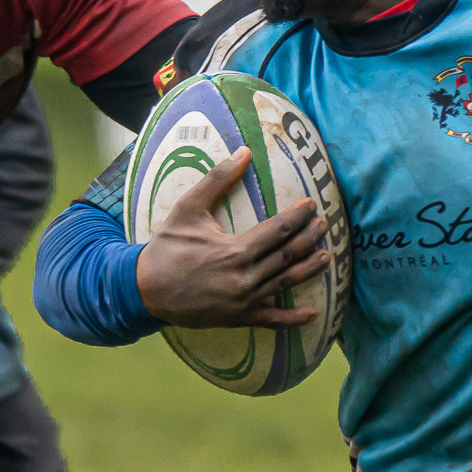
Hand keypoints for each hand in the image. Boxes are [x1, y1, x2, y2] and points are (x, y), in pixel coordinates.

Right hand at [135, 148, 330, 328]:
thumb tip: (243, 152)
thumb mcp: (188, 208)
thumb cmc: (166, 247)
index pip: (278, 229)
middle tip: (324, 224)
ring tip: (326, 256)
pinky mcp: (238, 317)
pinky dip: (293, 318)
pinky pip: (272, 320)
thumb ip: (216, 180)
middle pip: (288, 254)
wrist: (145, 289)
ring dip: (309, 269)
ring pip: (286, 282)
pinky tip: (313, 313)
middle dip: (309, 237)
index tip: (311, 204)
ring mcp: (243, 300)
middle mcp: (245, 277)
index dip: (298, 216)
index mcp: (235, 249)